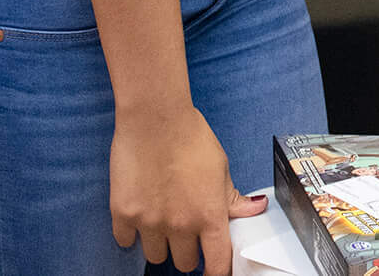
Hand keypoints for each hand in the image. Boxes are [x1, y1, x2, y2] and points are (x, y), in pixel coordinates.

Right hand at [108, 104, 262, 273]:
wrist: (155, 118)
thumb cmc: (191, 137)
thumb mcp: (221, 168)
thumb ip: (234, 198)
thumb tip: (256, 209)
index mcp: (210, 216)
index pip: (217, 264)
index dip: (216, 272)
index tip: (212, 271)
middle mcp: (180, 225)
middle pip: (183, 264)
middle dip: (186, 252)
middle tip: (184, 232)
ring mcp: (150, 222)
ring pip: (155, 256)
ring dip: (159, 244)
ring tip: (161, 220)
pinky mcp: (123, 214)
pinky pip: (125, 241)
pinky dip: (131, 233)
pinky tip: (139, 214)